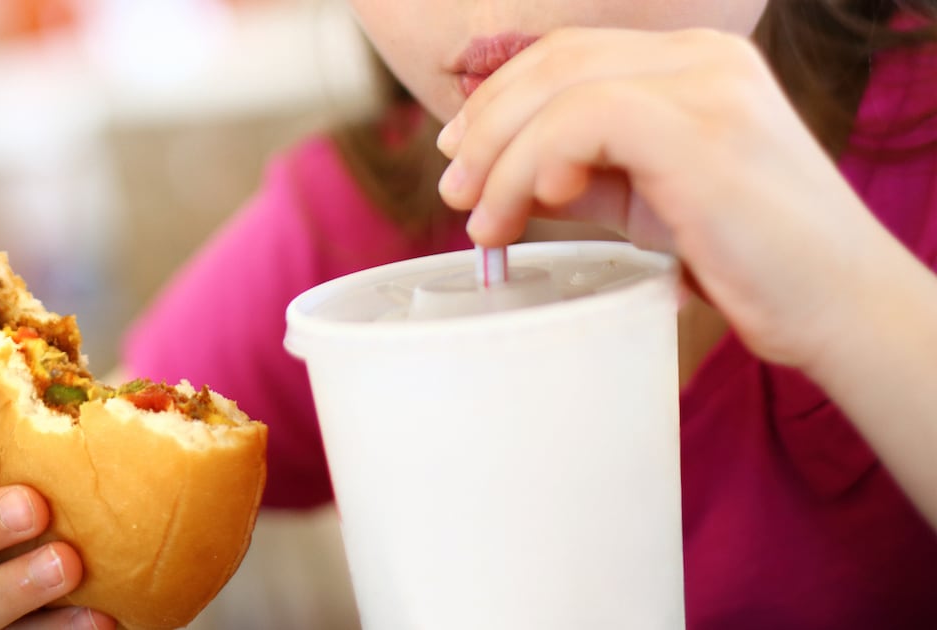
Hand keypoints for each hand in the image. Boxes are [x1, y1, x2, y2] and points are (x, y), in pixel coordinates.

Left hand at [435, 27, 894, 369]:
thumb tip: (513, 175)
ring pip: (560, 89)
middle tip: (455, 190)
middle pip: (554, 61)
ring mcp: (707, 86)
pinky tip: (533, 206)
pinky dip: (537, 164)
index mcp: (694, 63)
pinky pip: (584, 121)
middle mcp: (703, 58)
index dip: (500, 99)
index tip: (461, 152)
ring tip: (483, 221)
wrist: (841, 305)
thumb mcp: (652, 202)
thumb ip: (589, 175)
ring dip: (501, 157)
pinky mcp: (701, 129)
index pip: (568, 55)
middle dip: (486, 126)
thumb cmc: (751, 260)